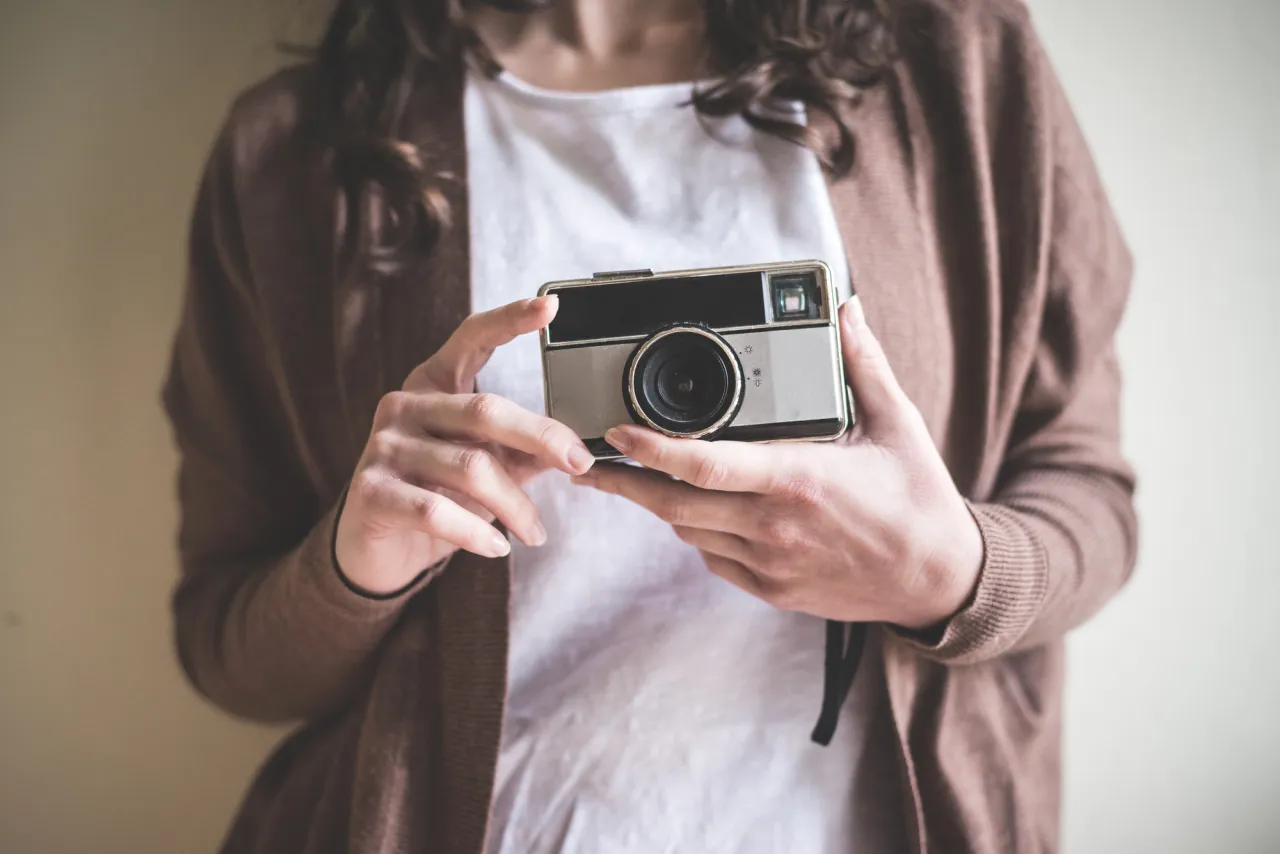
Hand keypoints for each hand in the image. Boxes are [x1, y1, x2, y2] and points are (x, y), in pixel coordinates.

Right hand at [335, 295, 594, 595]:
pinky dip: (476, 532)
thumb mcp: (487, 467)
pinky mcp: (371, 491)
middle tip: (580, 462)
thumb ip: (523, 450)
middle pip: (486, 409)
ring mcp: (383, 446)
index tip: (550, 306)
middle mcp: (404, 404)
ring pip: (470, 467)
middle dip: (542, 437)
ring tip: (536, 532)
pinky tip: (496, 547)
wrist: (375, 549)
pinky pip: (437, 510)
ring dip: (516, 505)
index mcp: (433, 384)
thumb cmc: (437, 496)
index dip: (509, 320)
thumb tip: (579, 446)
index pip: (471, 339)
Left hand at [574, 298, 981, 630]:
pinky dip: (694, 532)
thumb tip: (845, 310)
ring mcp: (770, 564)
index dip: (651, 449)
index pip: (706, 465)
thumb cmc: (918, 500)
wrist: (938, 581)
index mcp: (799, 480)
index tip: (617, 430)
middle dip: (625, 483)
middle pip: (675, 505)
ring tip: (633, 477)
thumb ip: (863, 365)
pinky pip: (712, 559)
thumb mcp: (897, 424)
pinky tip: (689, 510)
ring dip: (658, 504)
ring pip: (688, 532)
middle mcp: (775, 526)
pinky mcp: (771, 589)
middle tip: (589, 462)